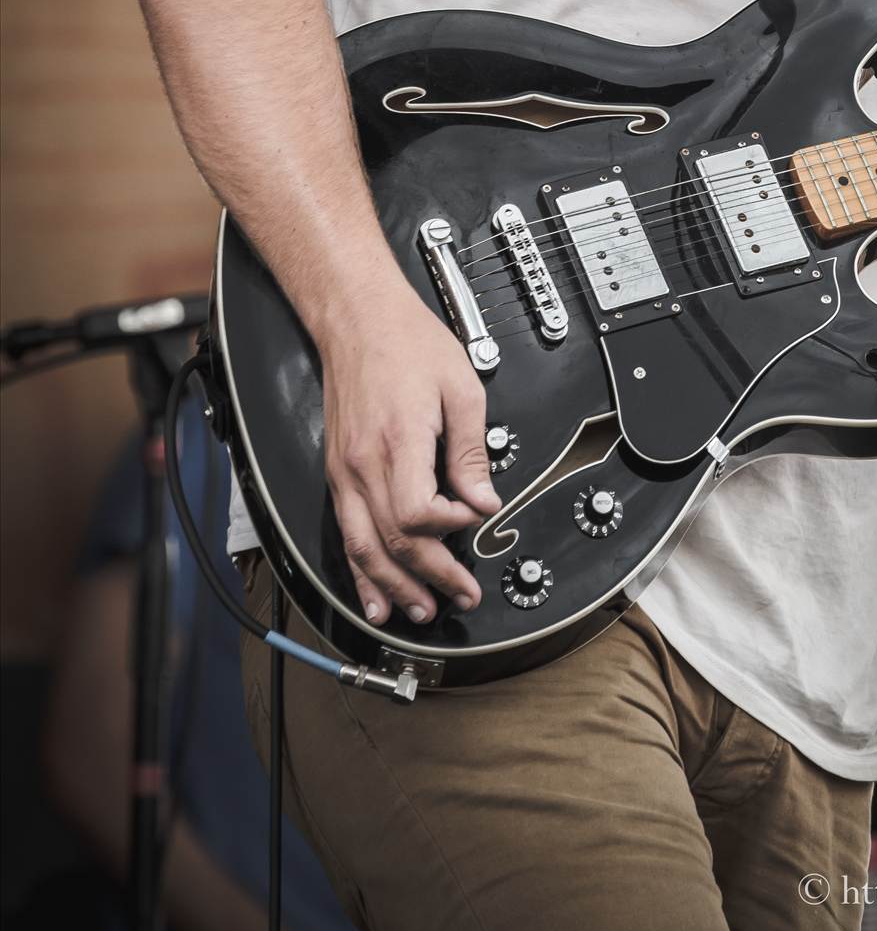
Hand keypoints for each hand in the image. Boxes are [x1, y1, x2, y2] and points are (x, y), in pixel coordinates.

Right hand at [318, 287, 501, 624]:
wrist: (359, 318)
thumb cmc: (408, 343)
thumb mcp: (461, 387)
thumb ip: (472, 451)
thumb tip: (485, 501)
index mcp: (398, 442)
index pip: (416, 515)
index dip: (448, 531)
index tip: (472, 521)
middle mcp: (363, 464)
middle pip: (393, 542)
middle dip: (430, 578)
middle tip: (461, 596)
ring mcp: (345, 471)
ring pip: (362, 548)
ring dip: (392, 587)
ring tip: (420, 612)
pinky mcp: (338, 472)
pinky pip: (345, 533)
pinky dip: (360, 571)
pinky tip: (374, 595)